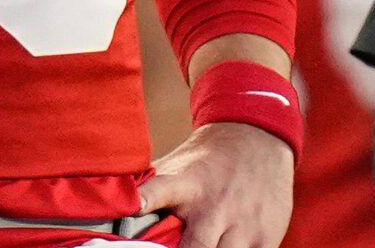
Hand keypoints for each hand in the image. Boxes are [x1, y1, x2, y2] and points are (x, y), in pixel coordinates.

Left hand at [136, 122, 293, 247]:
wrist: (257, 137)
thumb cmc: (206, 160)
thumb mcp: (176, 167)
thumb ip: (149, 188)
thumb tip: (107, 203)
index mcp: (186, 184)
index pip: (160, 191)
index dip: (143, 199)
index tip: (133, 206)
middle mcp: (215, 206)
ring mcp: (243, 224)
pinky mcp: (266, 237)